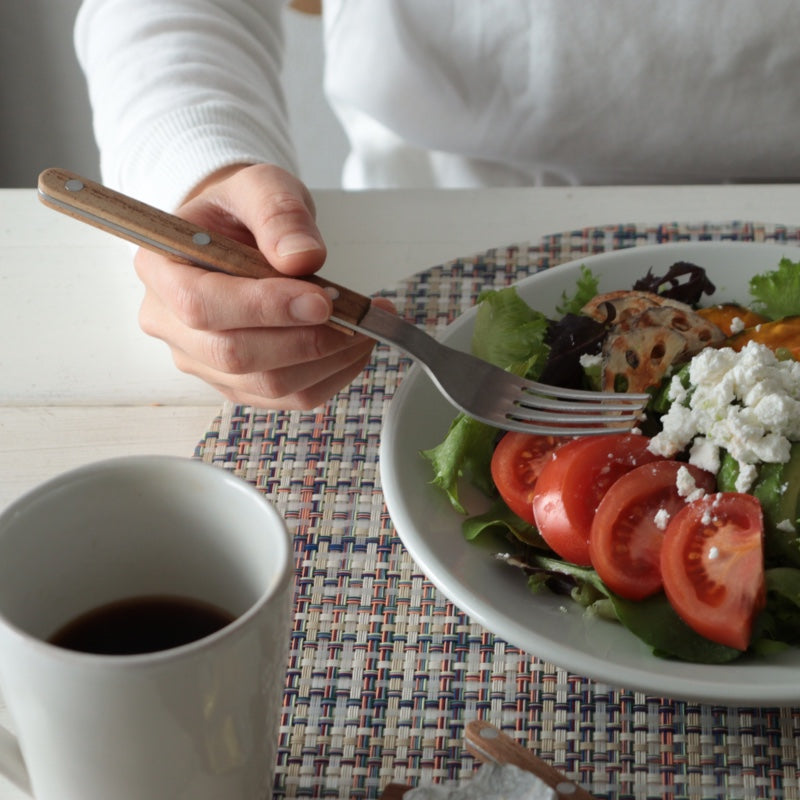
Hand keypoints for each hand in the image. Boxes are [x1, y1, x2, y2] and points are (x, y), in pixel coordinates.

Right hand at [134, 163, 392, 408]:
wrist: (238, 236)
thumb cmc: (241, 212)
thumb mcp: (258, 187)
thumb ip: (278, 212)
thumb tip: (302, 257)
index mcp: (161, 270)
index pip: (201, 306)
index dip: (264, 308)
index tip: (322, 300)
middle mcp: (170, 324)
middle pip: (234, 356)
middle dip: (306, 340)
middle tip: (355, 315)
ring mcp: (202, 362)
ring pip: (266, 385)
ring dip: (327, 361)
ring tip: (365, 326)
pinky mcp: (237, 384)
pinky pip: (288, 398)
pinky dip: (331, 376)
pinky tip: (353, 347)